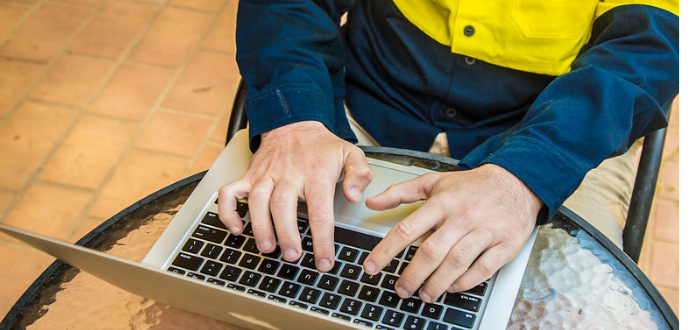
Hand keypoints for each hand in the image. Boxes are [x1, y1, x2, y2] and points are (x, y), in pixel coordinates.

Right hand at [218, 121, 372, 270]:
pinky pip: (231, 192)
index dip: (322, 239)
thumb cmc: (321, 146)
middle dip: (286, 234)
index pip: (320, 210)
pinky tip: (236, 227)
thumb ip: (359, 175)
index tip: (324, 261)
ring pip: (257, 200)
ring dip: (260, 226)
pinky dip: (228, 210)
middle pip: (283, 206)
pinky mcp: (249, 176)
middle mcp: (288, 174)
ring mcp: (266, 175)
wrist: (293, 123)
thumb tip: (354, 196)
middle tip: (292, 256)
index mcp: (315, 173)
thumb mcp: (350, 154)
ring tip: (267, 247)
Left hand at [362, 164, 540, 302]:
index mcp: (442, 202)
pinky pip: (483, 269)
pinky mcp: (505, 244)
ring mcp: (485, 231)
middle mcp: (462, 217)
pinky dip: (466, 282)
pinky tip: (452, 288)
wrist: (516, 181)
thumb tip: (371, 202)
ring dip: (436, 284)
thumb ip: (400, 192)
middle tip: (400, 289)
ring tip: (424, 295)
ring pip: (456, 263)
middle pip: (431, 252)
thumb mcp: (433, 182)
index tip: (371, 267)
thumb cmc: (471, 186)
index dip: (385, 251)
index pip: (407, 229)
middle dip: (411, 276)